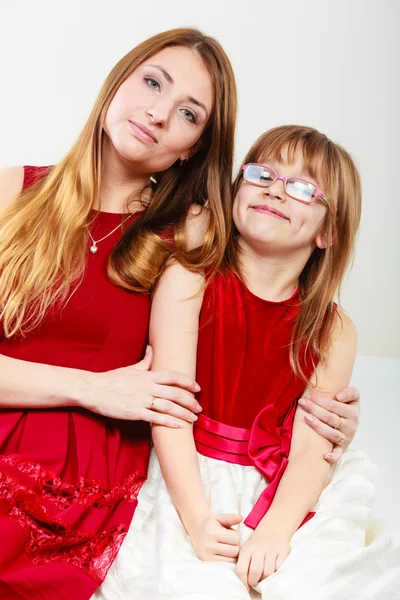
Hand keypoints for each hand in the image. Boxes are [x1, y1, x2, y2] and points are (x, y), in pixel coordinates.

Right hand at [83, 346, 201, 426]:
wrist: (93, 389)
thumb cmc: (111, 379)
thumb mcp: (130, 368)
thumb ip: (145, 361)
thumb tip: (152, 349)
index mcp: (147, 375)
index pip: (173, 376)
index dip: (187, 381)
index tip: (197, 388)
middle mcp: (147, 387)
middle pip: (175, 393)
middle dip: (190, 401)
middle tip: (199, 408)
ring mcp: (141, 400)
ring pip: (168, 407)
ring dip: (183, 413)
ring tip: (193, 419)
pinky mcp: (134, 413)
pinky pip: (155, 418)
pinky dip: (169, 422)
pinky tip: (178, 426)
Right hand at [188, 513, 241, 561]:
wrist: (197, 531)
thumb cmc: (212, 524)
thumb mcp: (220, 518)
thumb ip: (231, 518)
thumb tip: (241, 517)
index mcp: (212, 531)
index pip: (235, 538)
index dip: (235, 535)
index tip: (230, 533)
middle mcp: (208, 545)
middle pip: (235, 550)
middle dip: (235, 545)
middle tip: (228, 541)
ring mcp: (207, 556)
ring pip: (232, 560)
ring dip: (232, 554)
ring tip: (226, 547)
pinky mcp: (207, 564)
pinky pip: (226, 565)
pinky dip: (228, 560)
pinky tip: (223, 554)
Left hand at [236, 525, 289, 588]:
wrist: (272, 529)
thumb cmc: (257, 545)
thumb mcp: (246, 550)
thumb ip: (244, 564)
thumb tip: (244, 582)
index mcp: (246, 550)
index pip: (241, 570)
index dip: (243, 582)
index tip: (246, 586)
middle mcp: (258, 549)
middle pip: (255, 572)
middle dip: (255, 581)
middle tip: (256, 581)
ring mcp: (272, 549)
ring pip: (268, 572)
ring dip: (266, 578)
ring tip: (264, 576)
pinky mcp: (283, 551)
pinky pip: (279, 568)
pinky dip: (276, 572)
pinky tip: (273, 569)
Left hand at [298, 386, 359, 463]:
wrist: (350, 420)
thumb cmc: (346, 406)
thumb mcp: (352, 397)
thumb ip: (348, 393)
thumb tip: (338, 396)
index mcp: (353, 411)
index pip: (335, 405)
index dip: (321, 400)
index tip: (309, 396)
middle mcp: (352, 425)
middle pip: (330, 418)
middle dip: (314, 409)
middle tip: (302, 403)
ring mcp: (347, 437)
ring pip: (331, 433)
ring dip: (318, 426)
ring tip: (306, 418)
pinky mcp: (343, 447)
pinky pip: (338, 453)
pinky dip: (332, 456)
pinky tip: (324, 456)